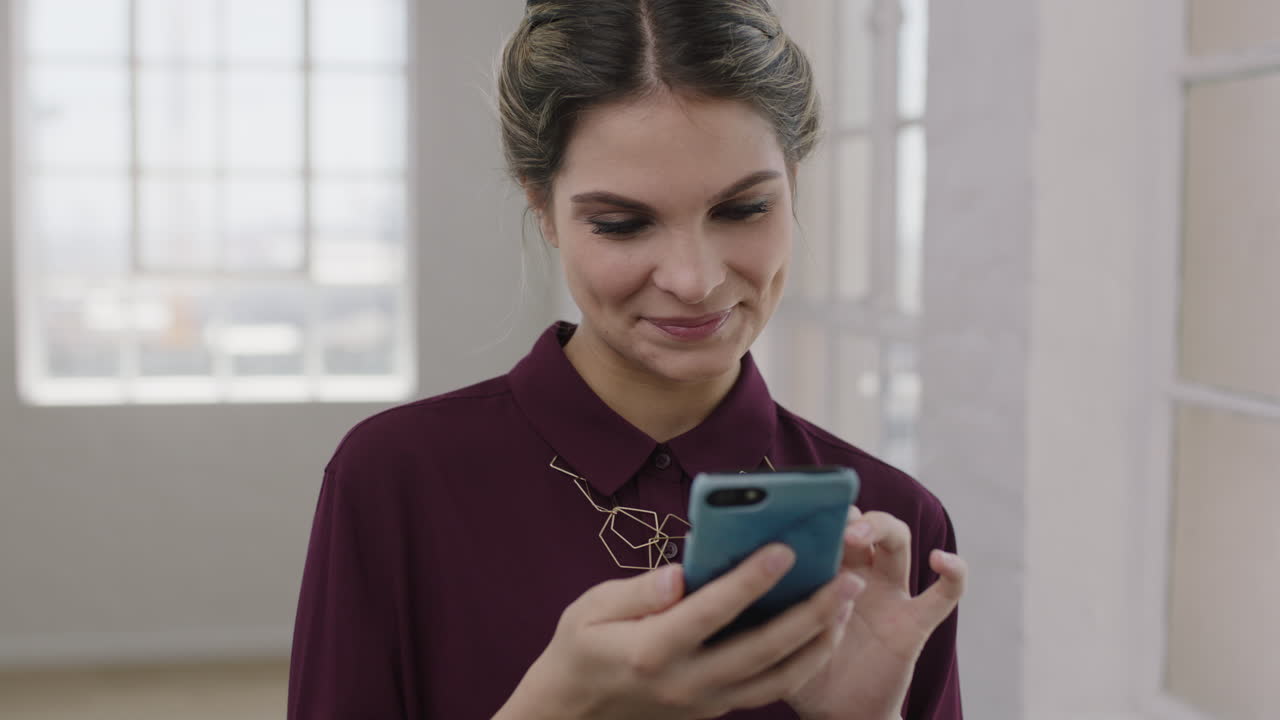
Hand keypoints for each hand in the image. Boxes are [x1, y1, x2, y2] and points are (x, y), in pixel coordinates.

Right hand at [496, 544, 867, 719]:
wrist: (572, 716)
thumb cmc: (579, 651)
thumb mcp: (589, 611)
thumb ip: (637, 592)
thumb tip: (680, 574)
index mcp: (651, 650)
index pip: (711, 612)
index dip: (749, 581)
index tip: (784, 549)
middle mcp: (685, 681)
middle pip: (761, 650)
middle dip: (810, 613)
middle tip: (845, 579)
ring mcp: (704, 702)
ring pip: (777, 677)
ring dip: (817, 641)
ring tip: (845, 603)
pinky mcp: (714, 710)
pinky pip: (768, 689)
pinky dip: (801, 663)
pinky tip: (820, 632)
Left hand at [785, 507, 966, 719]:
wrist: (837, 716)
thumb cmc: (802, 672)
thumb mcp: (778, 637)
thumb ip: (769, 608)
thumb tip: (745, 573)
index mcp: (826, 573)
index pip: (828, 527)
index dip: (820, 514)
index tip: (801, 513)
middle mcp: (860, 575)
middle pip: (865, 523)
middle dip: (851, 516)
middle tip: (830, 526)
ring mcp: (890, 596)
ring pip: (898, 543)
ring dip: (883, 528)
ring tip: (860, 534)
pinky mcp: (914, 624)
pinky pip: (944, 595)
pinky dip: (953, 573)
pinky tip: (941, 560)